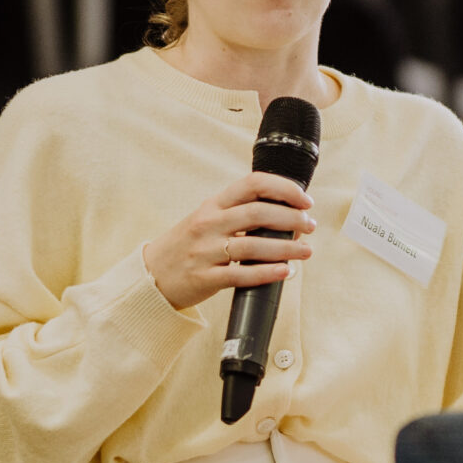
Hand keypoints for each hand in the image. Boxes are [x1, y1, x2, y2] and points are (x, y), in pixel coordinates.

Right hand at [142, 173, 315, 312]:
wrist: (152, 274)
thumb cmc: (187, 245)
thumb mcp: (207, 220)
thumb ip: (239, 214)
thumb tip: (286, 217)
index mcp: (213, 205)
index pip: (253, 184)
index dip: (284, 188)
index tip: (304, 200)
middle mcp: (208, 224)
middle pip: (258, 213)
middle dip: (292, 218)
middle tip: (310, 226)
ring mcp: (206, 251)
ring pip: (254, 246)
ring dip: (287, 248)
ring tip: (306, 251)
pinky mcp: (205, 278)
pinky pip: (242, 275)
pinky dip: (268, 273)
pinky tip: (286, 272)